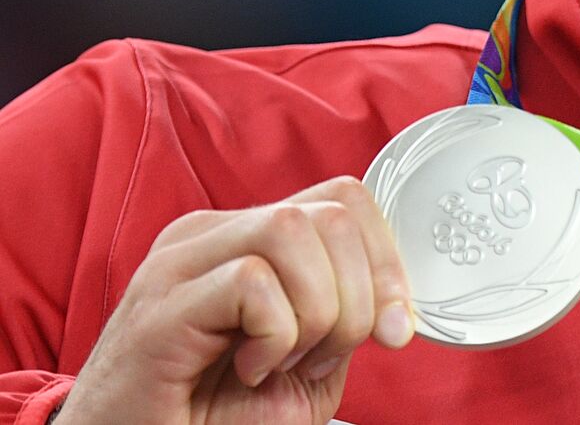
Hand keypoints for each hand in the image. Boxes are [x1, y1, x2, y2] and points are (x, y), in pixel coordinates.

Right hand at [56, 177, 414, 424]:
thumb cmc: (210, 415)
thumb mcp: (304, 360)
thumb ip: (345, 314)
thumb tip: (394, 298)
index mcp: (245, 237)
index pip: (342, 199)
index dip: (386, 258)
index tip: (395, 326)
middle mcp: (210, 235)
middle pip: (329, 212)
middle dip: (360, 294)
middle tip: (324, 356)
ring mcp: (180, 263)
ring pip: (293, 231)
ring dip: (318, 312)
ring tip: (286, 359)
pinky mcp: (161, 306)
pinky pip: (252, 282)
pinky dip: (275, 334)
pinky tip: (250, 368)